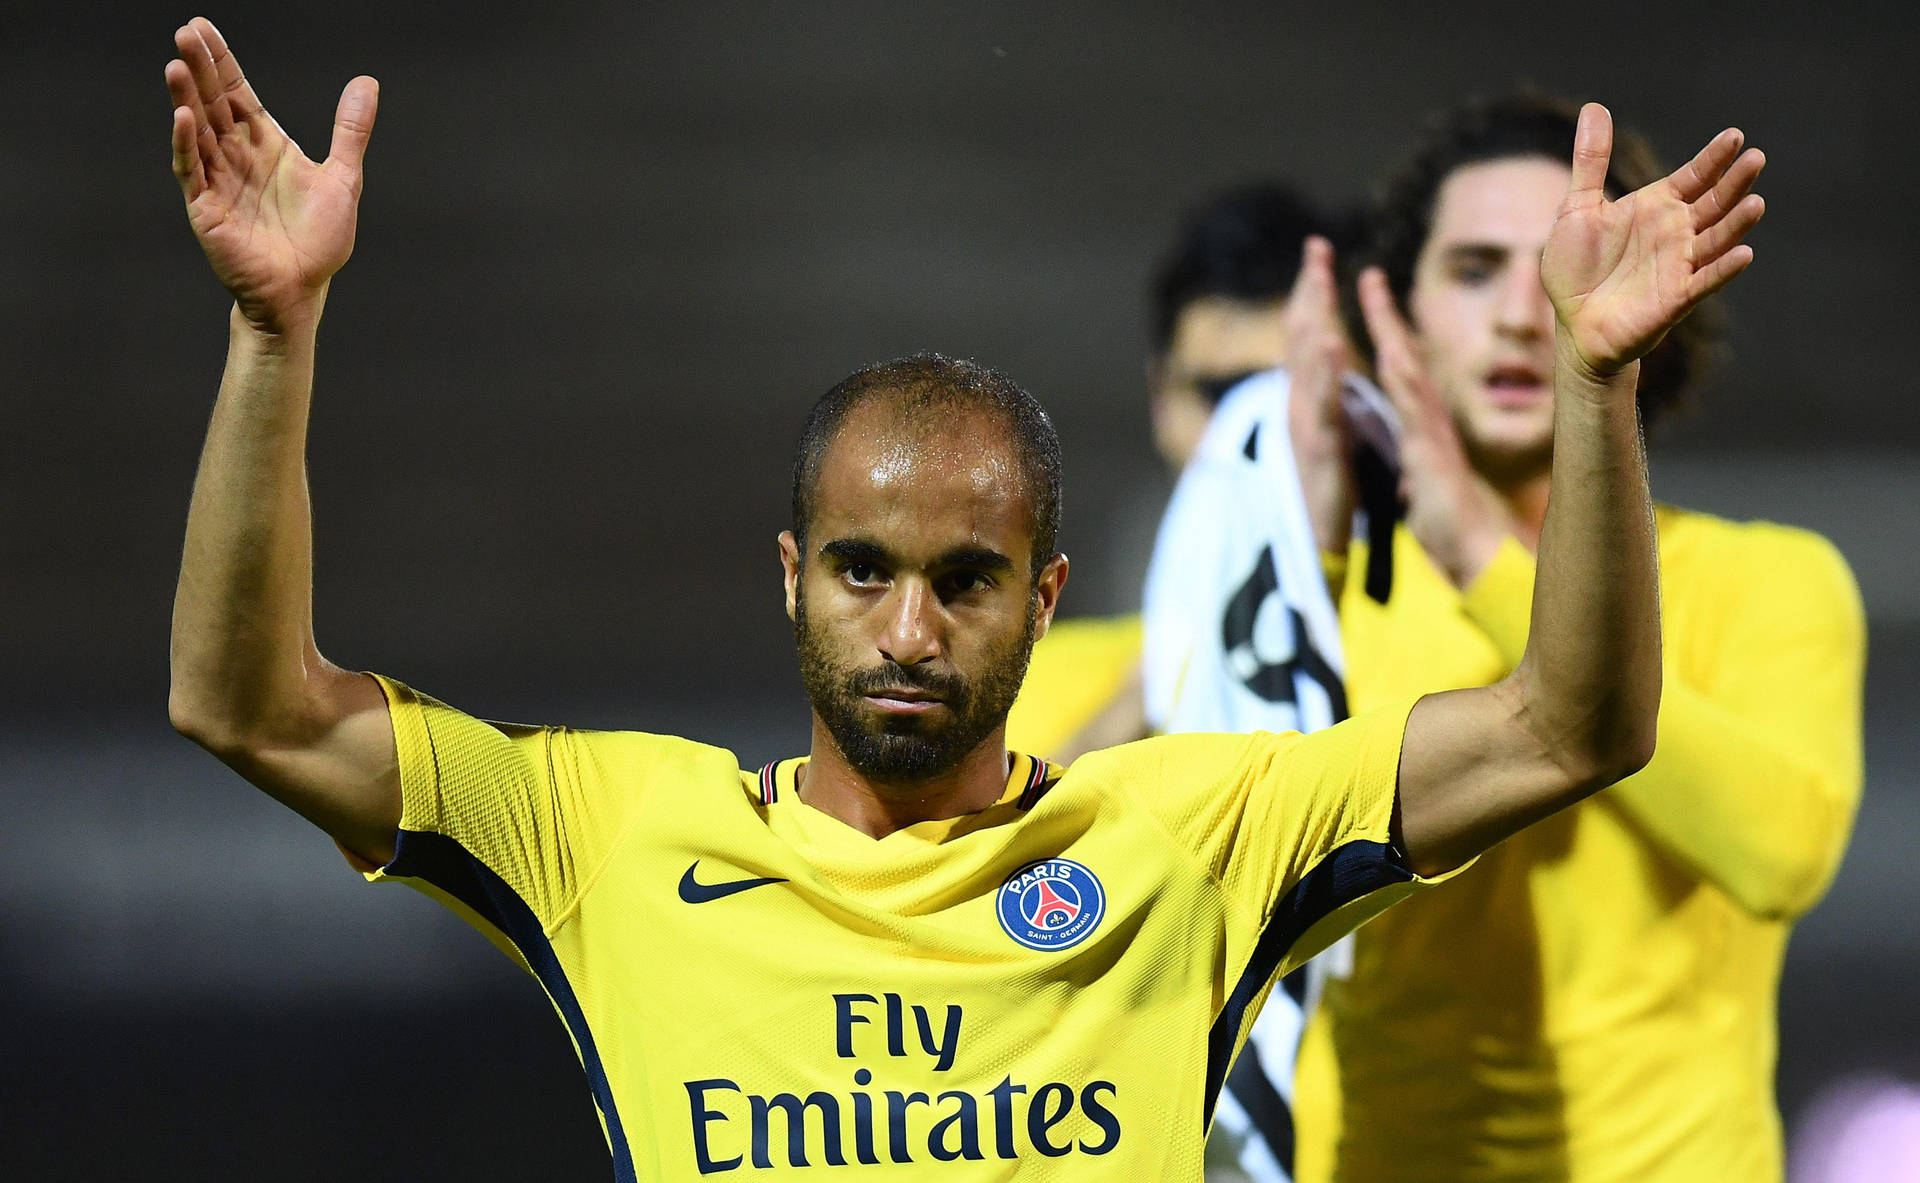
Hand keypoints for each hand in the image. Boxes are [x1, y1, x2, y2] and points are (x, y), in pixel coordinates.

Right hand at [166, 18, 377, 333]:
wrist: (301, 290)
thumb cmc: (319, 241)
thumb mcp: (343, 178)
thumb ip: (351, 131)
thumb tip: (366, 83)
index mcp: (265, 145)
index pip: (237, 93)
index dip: (222, 62)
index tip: (203, 27)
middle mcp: (237, 156)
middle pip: (214, 103)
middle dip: (200, 69)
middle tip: (186, 33)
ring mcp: (218, 180)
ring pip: (198, 132)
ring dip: (188, 99)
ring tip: (177, 66)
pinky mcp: (207, 207)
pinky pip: (194, 171)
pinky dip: (188, 145)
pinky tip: (184, 118)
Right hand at [1283, 236, 1357, 554]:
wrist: (1316, 541)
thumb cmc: (1325, 492)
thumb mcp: (1327, 434)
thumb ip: (1323, 399)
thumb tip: (1323, 367)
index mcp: (1307, 398)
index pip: (1307, 334)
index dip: (1313, 292)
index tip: (1319, 254)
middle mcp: (1299, 403)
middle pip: (1301, 335)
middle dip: (1309, 289)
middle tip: (1317, 245)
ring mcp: (1305, 424)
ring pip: (1305, 362)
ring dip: (1312, 317)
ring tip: (1319, 278)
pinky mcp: (1318, 448)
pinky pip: (1323, 404)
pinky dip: (1326, 372)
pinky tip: (1335, 343)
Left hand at [1357, 267, 1515, 587]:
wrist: (1479, 555)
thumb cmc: (1456, 529)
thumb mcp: (1429, 492)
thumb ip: (1422, 475)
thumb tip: (1415, 476)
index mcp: (1422, 430)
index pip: (1402, 375)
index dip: (1387, 339)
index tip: (1373, 308)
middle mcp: (1428, 422)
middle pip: (1405, 358)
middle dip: (1386, 316)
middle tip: (1368, 275)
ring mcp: (1431, 431)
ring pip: (1407, 368)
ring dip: (1389, 328)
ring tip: (1372, 289)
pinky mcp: (1432, 451)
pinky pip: (1414, 405)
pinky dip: (1400, 374)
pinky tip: (1389, 349)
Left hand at [1543, 103, 1764, 376]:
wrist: (1573, 322)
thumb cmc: (1577, 268)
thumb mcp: (1578, 209)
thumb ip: (1591, 162)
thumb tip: (1594, 108)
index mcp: (1657, 207)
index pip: (1695, 176)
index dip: (1714, 158)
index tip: (1734, 136)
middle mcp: (1676, 232)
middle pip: (1715, 202)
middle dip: (1735, 182)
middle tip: (1755, 159)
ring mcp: (1680, 264)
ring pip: (1717, 239)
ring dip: (1737, 223)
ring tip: (1756, 202)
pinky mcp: (1676, 297)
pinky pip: (1705, 281)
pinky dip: (1723, 269)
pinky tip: (1743, 254)